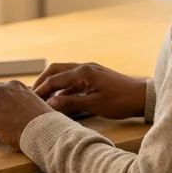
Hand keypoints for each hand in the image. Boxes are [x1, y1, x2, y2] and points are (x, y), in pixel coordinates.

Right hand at [32, 62, 146, 119]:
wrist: (141, 97)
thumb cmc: (120, 101)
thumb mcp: (94, 105)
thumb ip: (70, 103)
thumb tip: (50, 105)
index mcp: (83, 72)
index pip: (54, 79)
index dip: (41, 89)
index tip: (30, 99)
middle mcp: (84, 67)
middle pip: (56, 70)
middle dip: (43, 81)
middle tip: (32, 94)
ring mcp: (90, 70)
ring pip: (64, 73)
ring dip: (53, 84)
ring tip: (43, 97)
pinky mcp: (95, 76)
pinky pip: (73, 79)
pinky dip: (64, 88)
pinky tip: (60, 99)